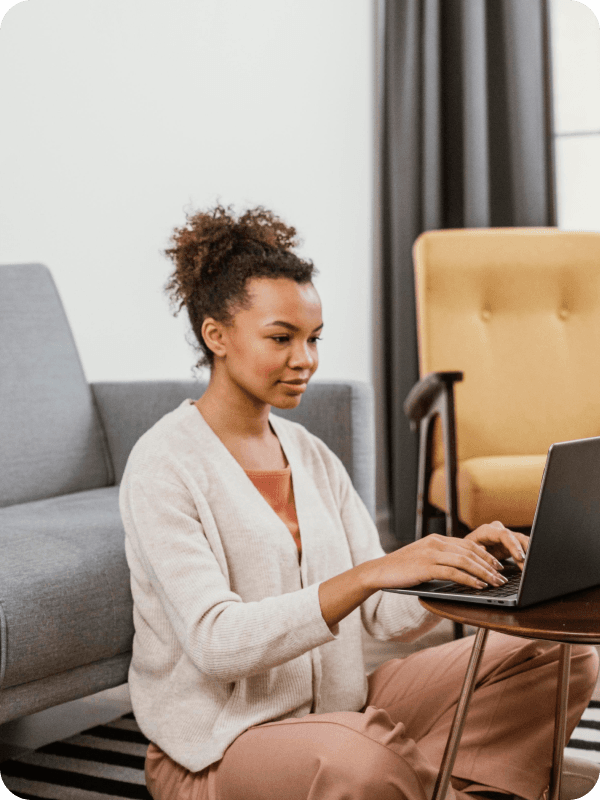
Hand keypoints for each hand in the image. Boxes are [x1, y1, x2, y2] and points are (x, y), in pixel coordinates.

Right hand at [364, 533, 507, 591]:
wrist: (379, 571)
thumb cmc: (401, 569)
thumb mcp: (424, 558)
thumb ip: (441, 559)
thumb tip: (463, 567)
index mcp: (436, 539)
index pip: (468, 544)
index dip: (486, 555)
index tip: (498, 565)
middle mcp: (436, 543)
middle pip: (470, 552)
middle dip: (490, 565)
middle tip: (502, 577)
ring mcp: (431, 554)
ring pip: (465, 561)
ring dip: (484, 573)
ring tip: (496, 583)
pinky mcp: (426, 567)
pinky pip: (453, 572)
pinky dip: (469, 579)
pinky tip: (479, 586)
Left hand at [465, 521, 529, 569]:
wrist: (468, 550)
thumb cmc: (467, 550)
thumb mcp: (468, 551)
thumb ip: (477, 551)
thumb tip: (484, 550)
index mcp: (487, 530)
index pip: (504, 534)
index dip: (513, 545)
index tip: (520, 557)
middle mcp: (499, 531)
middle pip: (517, 538)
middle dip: (525, 552)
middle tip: (528, 566)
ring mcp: (506, 537)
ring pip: (523, 542)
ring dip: (528, 555)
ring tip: (531, 567)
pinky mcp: (512, 544)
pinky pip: (523, 548)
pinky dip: (527, 556)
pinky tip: (530, 565)